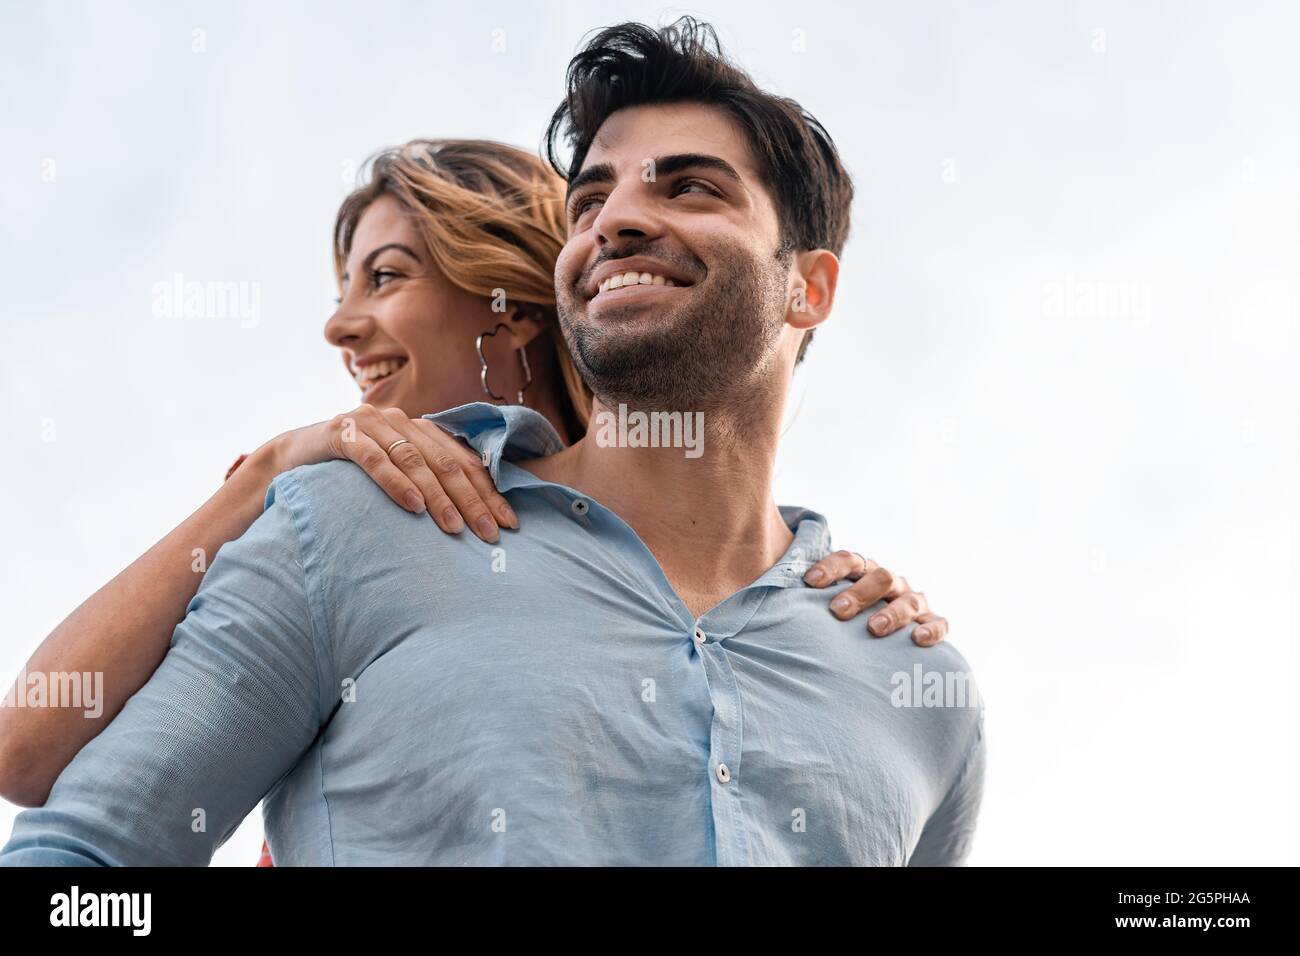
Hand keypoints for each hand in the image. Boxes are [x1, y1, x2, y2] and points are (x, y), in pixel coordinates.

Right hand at [272, 404, 516, 542]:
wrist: (290, 457)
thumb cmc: (349, 473)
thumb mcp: (393, 472)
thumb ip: (426, 481)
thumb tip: (473, 516)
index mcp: (419, 429)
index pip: (464, 461)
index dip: (489, 492)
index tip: (510, 523)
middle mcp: (400, 421)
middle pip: (446, 463)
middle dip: (472, 499)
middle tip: (491, 533)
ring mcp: (371, 423)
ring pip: (415, 461)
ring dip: (439, 496)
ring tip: (456, 527)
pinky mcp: (342, 434)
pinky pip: (375, 460)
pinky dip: (397, 483)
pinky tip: (414, 506)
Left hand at [802, 551, 947, 646]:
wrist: (879, 641)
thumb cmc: (842, 622)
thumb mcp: (823, 608)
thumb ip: (800, 601)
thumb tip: (753, 595)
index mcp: (862, 571)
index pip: (849, 559)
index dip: (830, 567)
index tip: (809, 582)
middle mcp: (890, 582)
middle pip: (880, 576)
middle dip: (859, 593)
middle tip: (838, 611)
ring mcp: (913, 601)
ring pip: (908, 598)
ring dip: (892, 612)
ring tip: (874, 628)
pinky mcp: (931, 623)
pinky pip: (939, 623)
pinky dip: (931, 629)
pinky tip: (916, 640)